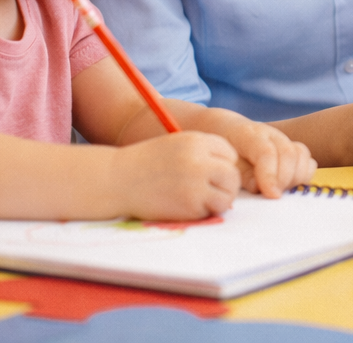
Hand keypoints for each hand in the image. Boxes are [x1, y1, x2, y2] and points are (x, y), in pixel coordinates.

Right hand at [112, 131, 240, 220]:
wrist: (117, 180)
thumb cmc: (148, 163)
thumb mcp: (178, 145)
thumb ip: (204, 153)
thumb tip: (234, 169)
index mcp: (197, 141)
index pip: (230, 153)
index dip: (222, 164)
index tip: (209, 172)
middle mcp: (199, 161)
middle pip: (232, 175)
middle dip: (225, 184)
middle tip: (210, 190)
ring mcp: (195, 184)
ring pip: (228, 195)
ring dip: (219, 200)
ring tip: (201, 199)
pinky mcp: (189, 206)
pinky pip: (211, 210)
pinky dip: (204, 211)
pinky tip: (187, 206)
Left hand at [203, 113, 315, 197]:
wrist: (226, 130)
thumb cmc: (224, 150)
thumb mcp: (225, 162)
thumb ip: (241, 174)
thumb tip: (259, 187)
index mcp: (250, 135)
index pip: (267, 152)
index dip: (270, 175)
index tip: (270, 195)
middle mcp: (271, 134)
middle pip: (288, 153)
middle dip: (284, 179)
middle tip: (273, 195)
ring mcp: (283, 140)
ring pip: (301, 155)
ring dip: (295, 177)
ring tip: (279, 189)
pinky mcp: (292, 149)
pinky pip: (307, 159)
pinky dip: (303, 173)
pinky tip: (288, 184)